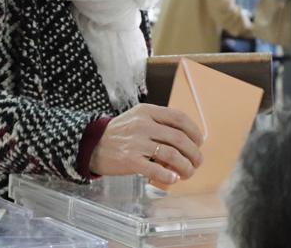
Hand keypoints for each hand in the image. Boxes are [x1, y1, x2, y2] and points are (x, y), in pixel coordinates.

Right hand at [89, 104, 203, 184]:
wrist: (91, 145)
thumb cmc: (120, 134)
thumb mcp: (138, 118)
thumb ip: (160, 123)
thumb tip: (189, 139)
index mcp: (147, 111)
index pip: (179, 118)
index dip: (194, 131)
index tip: (199, 142)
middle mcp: (142, 125)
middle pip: (179, 138)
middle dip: (194, 153)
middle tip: (197, 162)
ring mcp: (136, 143)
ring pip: (172, 155)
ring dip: (186, 167)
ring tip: (187, 173)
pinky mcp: (129, 160)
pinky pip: (156, 170)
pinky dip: (169, 176)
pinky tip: (173, 179)